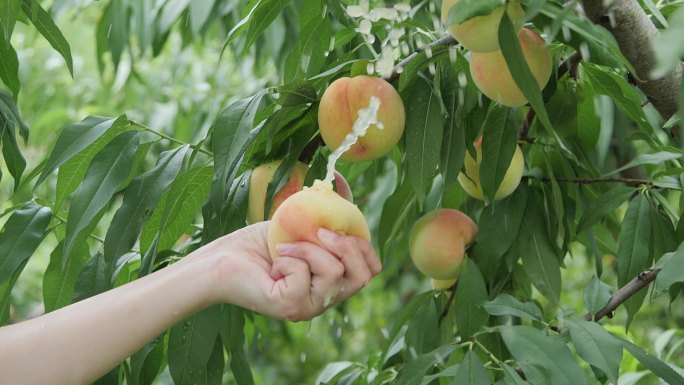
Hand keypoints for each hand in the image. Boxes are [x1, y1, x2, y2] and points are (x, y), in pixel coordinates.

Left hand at [205, 222, 381, 320]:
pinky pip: (306, 277)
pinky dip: (290, 260)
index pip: (370, 271)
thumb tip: (339, 176)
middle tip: (319, 232)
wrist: (223, 258)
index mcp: (332, 282)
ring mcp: (309, 307)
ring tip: (284, 246)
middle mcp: (324, 299)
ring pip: (335, 273)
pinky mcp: (290, 306)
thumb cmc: (258, 244)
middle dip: (346, 246)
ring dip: (309, 249)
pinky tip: (274, 262)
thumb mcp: (300, 223)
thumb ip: (325, 211)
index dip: (364, 248)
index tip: (340, 229)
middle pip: (362, 277)